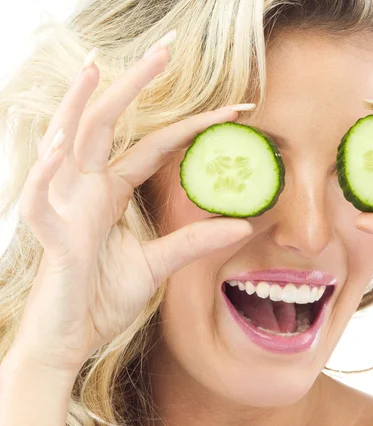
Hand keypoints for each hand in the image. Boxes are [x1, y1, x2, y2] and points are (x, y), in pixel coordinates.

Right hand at [14, 45, 252, 373]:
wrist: (73, 338)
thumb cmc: (103, 298)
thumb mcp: (158, 264)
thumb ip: (195, 241)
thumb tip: (243, 224)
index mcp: (109, 193)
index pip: (153, 147)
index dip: (191, 126)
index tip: (234, 111)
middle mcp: (85, 190)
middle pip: (107, 125)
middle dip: (134, 86)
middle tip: (166, 49)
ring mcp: (64, 208)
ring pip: (64, 144)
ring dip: (76, 107)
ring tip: (95, 70)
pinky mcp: (50, 238)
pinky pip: (39, 199)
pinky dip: (47, 172)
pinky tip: (63, 144)